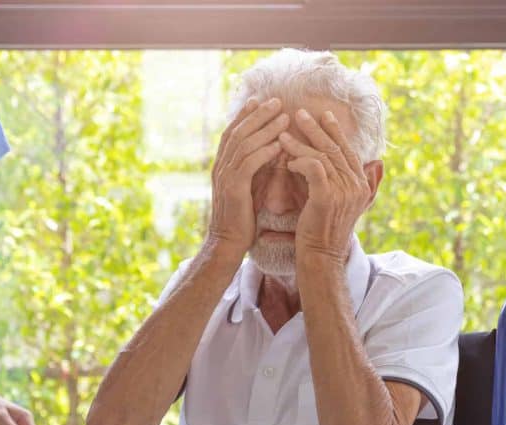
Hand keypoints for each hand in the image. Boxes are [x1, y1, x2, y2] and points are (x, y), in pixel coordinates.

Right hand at [206, 97, 289, 254]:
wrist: (228, 242)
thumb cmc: (242, 217)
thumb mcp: (251, 186)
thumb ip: (259, 167)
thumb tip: (277, 147)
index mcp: (222, 165)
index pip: (233, 132)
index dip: (245, 115)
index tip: (260, 100)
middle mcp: (220, 167)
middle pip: (238, 132)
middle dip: (257, 115)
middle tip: (276, 100)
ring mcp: (225, 177)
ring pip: (244, 144)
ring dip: (265, 128)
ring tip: (284, 116)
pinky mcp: (233, 188)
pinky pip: (249, 164)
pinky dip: (265, 151)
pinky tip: (280, 144)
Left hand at [280, 108, 371, 263]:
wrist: (320, 256)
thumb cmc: (322, 231)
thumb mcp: (337, 203)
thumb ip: (342, 181)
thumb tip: (360, 162)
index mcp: (360, 184)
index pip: (348, 150)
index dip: (335, 131)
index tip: (323, 115)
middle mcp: (356, 185)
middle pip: (335, 148)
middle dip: (316, 128)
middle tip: (299, 113)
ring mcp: (344, 190)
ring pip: (322, 155)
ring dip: (300, 142)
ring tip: (282, 133)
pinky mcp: (327, 196)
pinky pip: (313, 167)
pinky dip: (299, 160)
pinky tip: (287, 160)